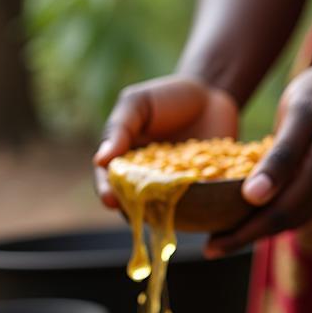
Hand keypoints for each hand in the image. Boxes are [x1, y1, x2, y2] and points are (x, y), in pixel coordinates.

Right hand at [93, 76, 238, 208]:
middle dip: (137, 211)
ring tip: (169, 215)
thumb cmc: (166, 97)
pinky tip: (204, 209)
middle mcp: (150, 181)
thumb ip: (120, 129)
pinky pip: (202, 204)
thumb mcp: (138, 104)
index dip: (107, 192)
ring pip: (168, 210)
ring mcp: (178, 189)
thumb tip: (101, 160)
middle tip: (139, 215)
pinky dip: (201, 209)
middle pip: (137, 203)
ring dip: (169, 214)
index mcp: (126, 161)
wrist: (211, 96)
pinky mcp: (205, 191)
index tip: (110, 199)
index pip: (110, 181)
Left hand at [205, 51, 311, 255]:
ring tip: (228, 234)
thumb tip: (255, 197)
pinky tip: (257, 213)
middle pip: (288, 222)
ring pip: (298, 219)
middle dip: (249, 237)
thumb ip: (281, 156)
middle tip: (212, 247)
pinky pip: (306, 207)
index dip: (245, 233)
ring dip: (264, 229)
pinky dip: (280, 214)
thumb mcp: (299, 110)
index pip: (280, 213)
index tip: (210, 247)